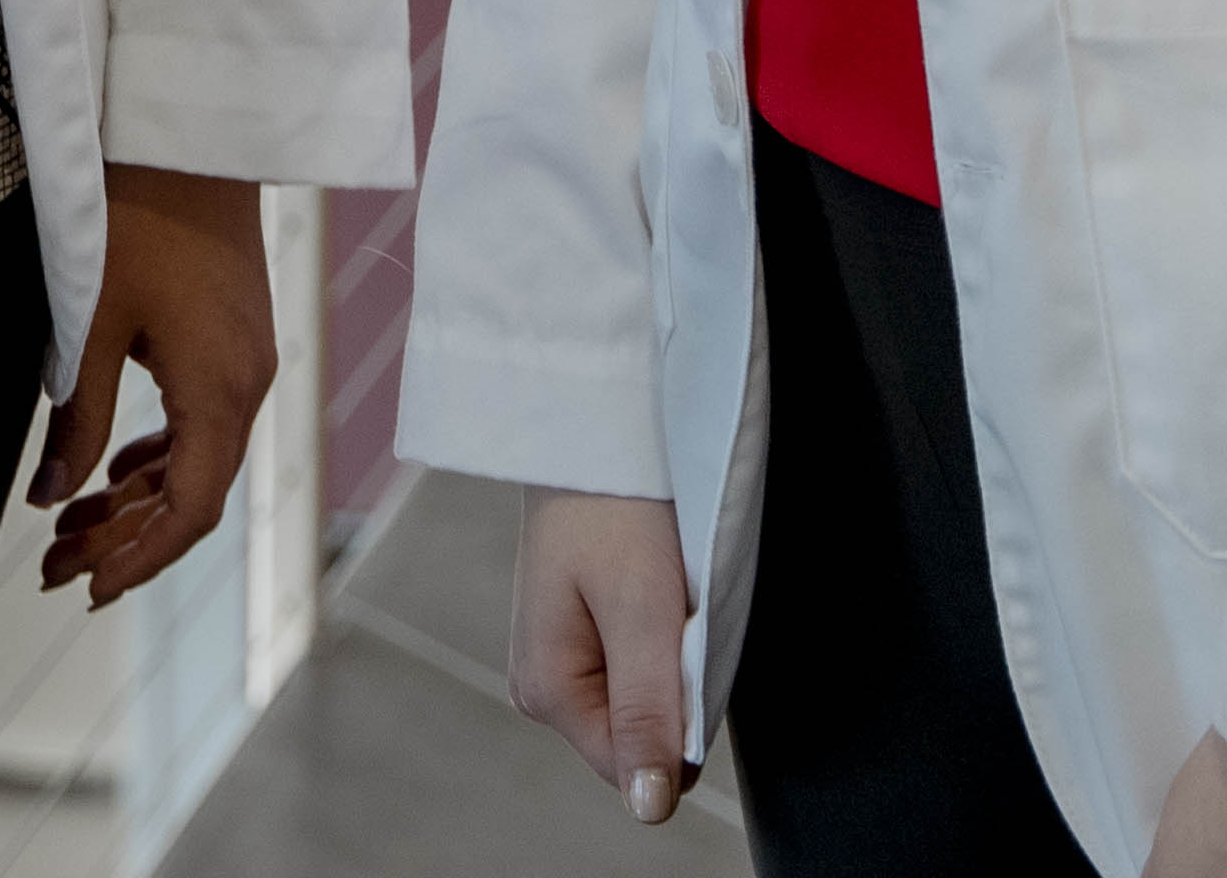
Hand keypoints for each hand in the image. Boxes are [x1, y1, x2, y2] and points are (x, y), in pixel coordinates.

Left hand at [30, 165, 273, 604]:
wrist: (188, 129)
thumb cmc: (133, 214)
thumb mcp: (89, 321)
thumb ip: (75, 418)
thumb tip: (48, 499)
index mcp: (220, 391)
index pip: (190, 512)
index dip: (139, 560)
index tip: (88, 589)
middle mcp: (248, 384)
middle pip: (193, 494)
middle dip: (124, 538)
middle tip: (55, 568)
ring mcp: (247, 358)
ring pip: (197, 459)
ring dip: (135, 498)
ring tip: (67, 525)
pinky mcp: (234, 334)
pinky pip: (202, 420)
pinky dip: (157, 455)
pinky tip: (113, 468)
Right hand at [510, 486, 697, 823]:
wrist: (591, 420)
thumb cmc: (611, 500)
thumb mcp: (640, 606)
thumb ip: (647, 709)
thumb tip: (649, 807)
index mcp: (545, 691)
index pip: (635, 761)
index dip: (679, 715)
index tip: (681, 638)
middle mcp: (544, 685)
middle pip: (642, 730)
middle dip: (676, 681)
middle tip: (672, 600)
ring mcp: (562, 658)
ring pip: (649, 695)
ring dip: (674, 652)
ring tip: (662, 583)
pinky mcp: (582, 631)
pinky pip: (643, 660)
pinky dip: (666, 628)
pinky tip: (657, 580)